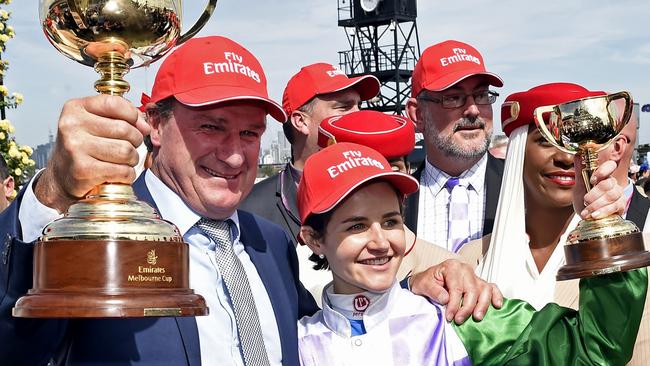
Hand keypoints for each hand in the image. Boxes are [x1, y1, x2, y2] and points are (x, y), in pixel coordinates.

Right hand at [35, 95, 149, 211]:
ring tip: (123, 161)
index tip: (136, 125)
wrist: (63, 176)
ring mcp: (75, 148)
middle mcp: (72, 125)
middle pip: (124, 129)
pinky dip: (127, 174)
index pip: (114, 103)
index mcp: (75, 108)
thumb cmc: (86, 146)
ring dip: (132, 159)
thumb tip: (145, 126)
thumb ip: (122, 116)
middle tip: (129, 147)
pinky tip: (119, 174)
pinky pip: (122, 171)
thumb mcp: (96, 122)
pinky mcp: (83, 170)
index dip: (133, 115)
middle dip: (136, 140)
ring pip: (126, 151)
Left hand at [409, 259, 502, 323]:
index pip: (456, 288)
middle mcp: (465, 269)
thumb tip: (446, 299)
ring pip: (484, 289)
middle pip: (472, 289)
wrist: (428, 279)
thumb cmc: (427, 281)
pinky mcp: (479, 283)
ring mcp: (474, 276)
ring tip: (477, 317)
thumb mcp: (423, 284)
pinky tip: (497, 305)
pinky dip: (496, 296)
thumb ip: (434, 291)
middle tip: (459, 320)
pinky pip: (492, 287)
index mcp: (451, 267)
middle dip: (467, 307)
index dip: (454, 304)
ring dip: (482, 305)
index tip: (450, 317)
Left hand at [573, 159, 625, 219]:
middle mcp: (612, 183)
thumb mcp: (579, 187)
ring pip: (611, 195)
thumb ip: (579, 172)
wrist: (588, 216)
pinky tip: (595, 215)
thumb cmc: (584, 200)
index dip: (603, 170)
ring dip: (597, 204)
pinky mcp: (621, 205)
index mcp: (603, 176)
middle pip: (608, 183)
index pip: (610, 165)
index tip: (593, 179)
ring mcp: (618, 194)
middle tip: (585, 200)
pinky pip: (615, 206)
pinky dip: (603, 211)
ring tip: (587, 211)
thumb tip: (578, 155)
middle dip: (594, 194)